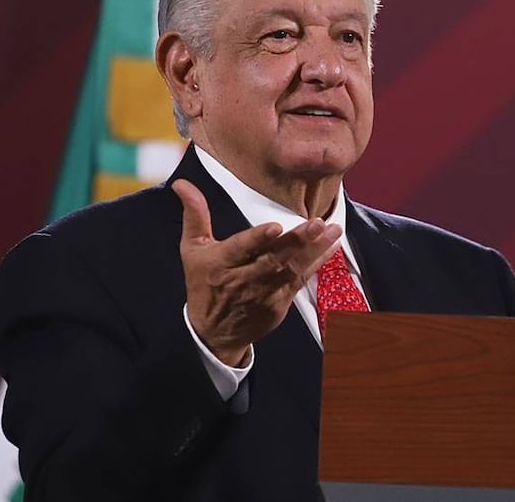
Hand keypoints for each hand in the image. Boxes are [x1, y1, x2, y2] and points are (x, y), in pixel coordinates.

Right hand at [172, 179, 341, 364]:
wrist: (213, 332)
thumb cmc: (203, 283)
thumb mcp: (192, 249)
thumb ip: (195, 215)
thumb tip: (182, 184)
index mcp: (219, 264)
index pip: (240, 249)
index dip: (257, 239)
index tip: (275, 227)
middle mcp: (242, 280)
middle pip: (272, 259)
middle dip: (296, 241)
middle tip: (317, 224)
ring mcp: (264, 293)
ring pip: (291, 269)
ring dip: (314, 250)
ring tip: (332, 229)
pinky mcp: (280, 303)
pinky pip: (301, 280)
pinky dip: (317, 263)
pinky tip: (331, 246)